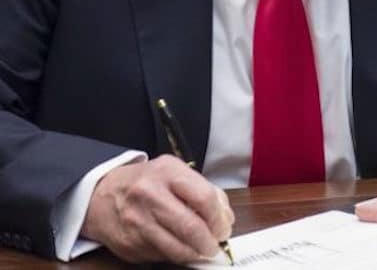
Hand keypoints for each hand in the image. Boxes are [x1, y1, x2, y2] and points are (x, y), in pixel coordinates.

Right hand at [80, 155, 233, 263]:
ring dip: (194, 253)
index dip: (219, 218)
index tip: (223, 228)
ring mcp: (136, 222)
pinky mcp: (128, 244)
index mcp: (167, 172)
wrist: (99, 194)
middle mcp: (149, 195)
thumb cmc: (145, 183)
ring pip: (176, 248)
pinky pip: (160, 255)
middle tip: (214, 246)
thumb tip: (226, 218)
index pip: (203, 198)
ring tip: (200, 250)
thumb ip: (204, 190)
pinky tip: (176, 247)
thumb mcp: (174, 173)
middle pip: (190, 227)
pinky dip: (173, 255)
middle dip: (209, 242)